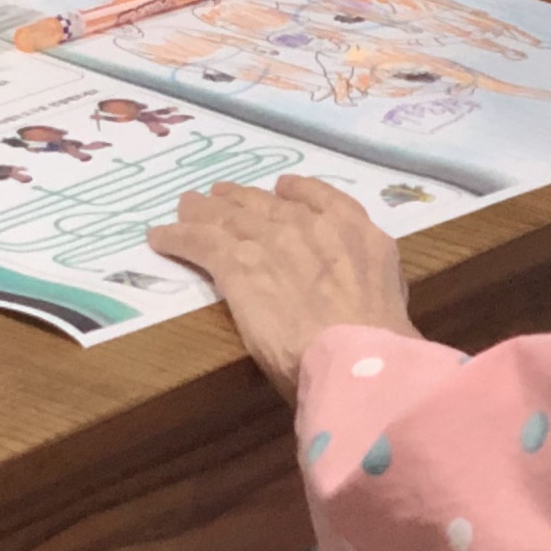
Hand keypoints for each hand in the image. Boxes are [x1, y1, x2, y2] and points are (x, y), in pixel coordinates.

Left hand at [147, 177, 413, 389]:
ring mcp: (272, 241)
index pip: (322, 199)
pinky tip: (159, 237)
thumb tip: (361, 304)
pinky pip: (198, 241)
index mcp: (359, 235)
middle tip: (220, 197)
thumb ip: (371, 287)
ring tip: (187, 208)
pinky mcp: (236, 264)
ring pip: (228, 217)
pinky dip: (176, 238)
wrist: (358, 360)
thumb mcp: (391, 304)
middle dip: (241, 200)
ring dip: (204, 212)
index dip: (295, 193)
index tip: (280, 190)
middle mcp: (313, 227)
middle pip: (267, 205)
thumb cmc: (383, 350)